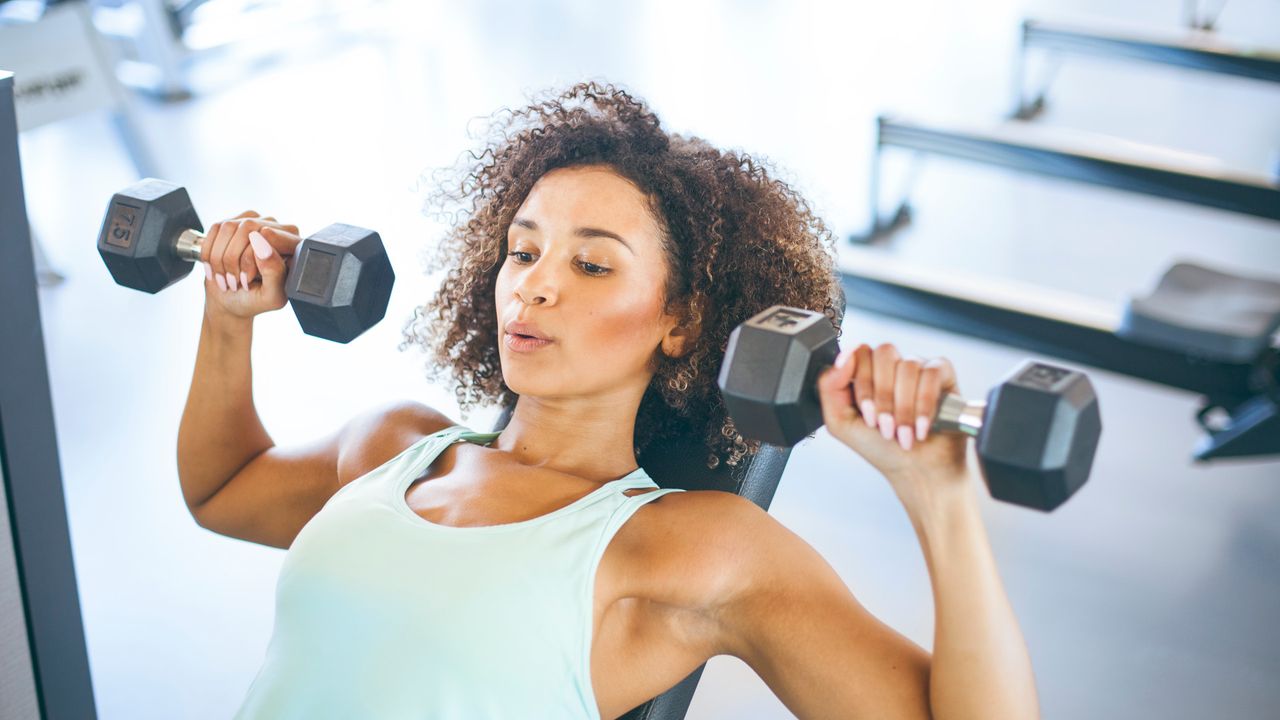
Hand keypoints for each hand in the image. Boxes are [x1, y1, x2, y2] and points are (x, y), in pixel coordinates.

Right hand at [200, 210, 301, 321]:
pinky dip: (210, 253)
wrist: (231, 300)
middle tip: (237, 282)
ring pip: (230, 227)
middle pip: (249, 228)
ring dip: (222, 258)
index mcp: (294, 246)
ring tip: (228, 278)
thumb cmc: (255, 300)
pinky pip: (216, 229)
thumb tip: (262, 241)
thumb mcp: (271, 296)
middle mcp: (278, 229)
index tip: (249, 278)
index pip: (272, 235)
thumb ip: (274, 271)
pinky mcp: (234, 223)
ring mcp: (255, 222)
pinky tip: (217, 269)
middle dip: (235, 260)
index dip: (256, 255)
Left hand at [816, 343, 969, 491]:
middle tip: (885, 427)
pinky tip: (922, 427)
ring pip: (908, 366)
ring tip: (903, 433)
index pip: (859, 353)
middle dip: (883, 396)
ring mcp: (917, 367)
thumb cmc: (881, 449)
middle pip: (884, 353)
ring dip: (904, 407)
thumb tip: (843, 357)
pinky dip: (925, 404)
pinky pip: (932, 373)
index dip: (864, 384)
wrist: (917, 473)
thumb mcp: (841, 423)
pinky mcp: (943, 375)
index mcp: (865, 372)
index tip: (867, 415)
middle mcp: (891, 366)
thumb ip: (829, 386)